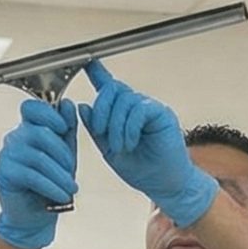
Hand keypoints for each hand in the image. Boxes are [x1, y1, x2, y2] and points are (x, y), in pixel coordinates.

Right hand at [0, 97, 76, 248]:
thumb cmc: (50, 183)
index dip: (49, 113)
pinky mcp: (4, 173)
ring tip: (71, 189)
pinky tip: (61, 195)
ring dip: (59, 175)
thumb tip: (67, 104)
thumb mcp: (65, 155)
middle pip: (39, 133)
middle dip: (62, 153)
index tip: (64, 128)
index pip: (31, 108)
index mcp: (29, 129)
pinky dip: (50, 186)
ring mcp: (7, 155)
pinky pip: (31, 175)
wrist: (35, 216)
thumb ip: (67, 130)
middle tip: (72, 171)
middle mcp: (15, 138)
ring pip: (37, 157)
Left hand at [78, 62, 216, 227]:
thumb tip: (83, 107)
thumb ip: (96, 129)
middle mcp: (136, 106)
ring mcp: (150, 108)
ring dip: (116, 125)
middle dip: (101, 109)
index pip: (108, 87)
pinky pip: (140, 109)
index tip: (86, 63)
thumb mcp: (109, 150)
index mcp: (122, 114)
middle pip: (112, 89)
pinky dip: (130, 126)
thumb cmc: (141, 169)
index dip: (97, 73)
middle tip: (102, 132)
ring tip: (120, 146)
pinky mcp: (162, 114)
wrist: (164, 185)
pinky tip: (130, 142)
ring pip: (125, 99)